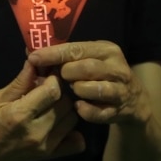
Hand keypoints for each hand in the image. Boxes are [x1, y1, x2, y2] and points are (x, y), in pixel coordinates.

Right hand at [0, 61, 84, 160]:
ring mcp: (45, 146)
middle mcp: (36, 131)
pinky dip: (72, 132)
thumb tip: (35, 61)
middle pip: (66, 103)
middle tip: (47, 90)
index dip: (53, 79)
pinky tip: (59, 125)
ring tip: (51, 106)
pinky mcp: (49, 156)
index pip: (52, 90)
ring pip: (72, 119)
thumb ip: (20, 82)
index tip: (47, 75)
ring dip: (65, 109)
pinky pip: (77, 143)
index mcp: (19, 114)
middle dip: (59, 92)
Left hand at [28, 41, 153, 126]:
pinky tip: (79, 107)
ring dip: (78, 90)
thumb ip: (62, 56)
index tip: (33, 58)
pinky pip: (99, 112)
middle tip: (60, 78)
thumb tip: (29, 51)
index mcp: (105, 50)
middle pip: (86, 67)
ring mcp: (121, 89)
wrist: (131, 100)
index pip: (76, 49)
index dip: (53, 54)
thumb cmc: (98, 75)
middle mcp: (116, 67)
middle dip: (67, 73)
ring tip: (73, 90)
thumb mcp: (85, 60)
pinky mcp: (120, 110)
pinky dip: (85, 110)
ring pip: (95, 89)